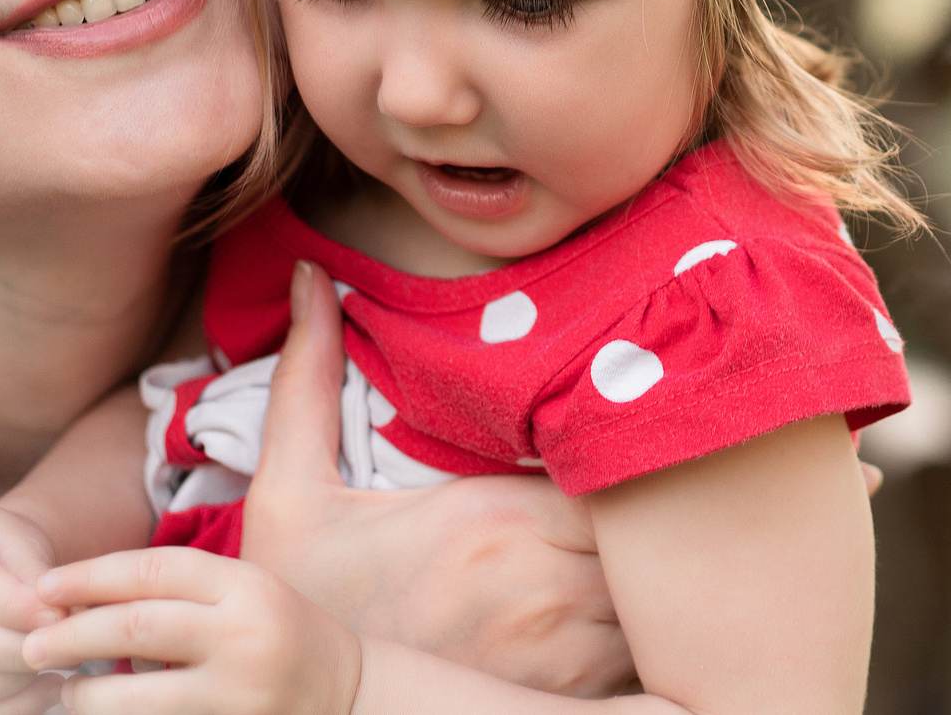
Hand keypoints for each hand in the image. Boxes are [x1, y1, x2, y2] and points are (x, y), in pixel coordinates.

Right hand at [0, 504, 66, 714]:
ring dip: (11, 683)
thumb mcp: (22, 539)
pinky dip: (3, 709)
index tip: (57, 617)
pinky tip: (44, 691)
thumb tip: (57, 620)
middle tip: (61, 648)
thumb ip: (35, 575)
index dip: (14, 606)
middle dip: (16, 649)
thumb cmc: (4, 548)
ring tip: (55, 668)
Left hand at [25, 548, 360, 714]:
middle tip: (30, 645)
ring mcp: (236, 693)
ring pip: (135, 697)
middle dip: (71, 635)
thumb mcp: (242, 593)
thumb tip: (81, 598)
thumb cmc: (278, 634)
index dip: (89, 576)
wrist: (347, 694)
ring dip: (85, 696)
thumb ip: (178, 593)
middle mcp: (242, 635)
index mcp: (245, 585)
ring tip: (63, 691)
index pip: (151, 570)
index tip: (43, 587)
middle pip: (135, 628)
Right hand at [238, 262, 629, 694]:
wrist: (295, 710)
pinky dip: (651, 633)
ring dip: (659, 568)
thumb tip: (310, 278)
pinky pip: (646, 659)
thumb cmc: (303, 601)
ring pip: (661, 597)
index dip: (626, 435)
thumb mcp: (290, 493)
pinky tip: (631, 608)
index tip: (620, 418)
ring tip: (652, 538)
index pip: (610, 459)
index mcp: (494, 523)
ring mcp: (567, 657)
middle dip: (658, 500)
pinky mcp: (571, 700)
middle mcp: (546, 591)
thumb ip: (308, 383)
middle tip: (656, 470)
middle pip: (652, 527)